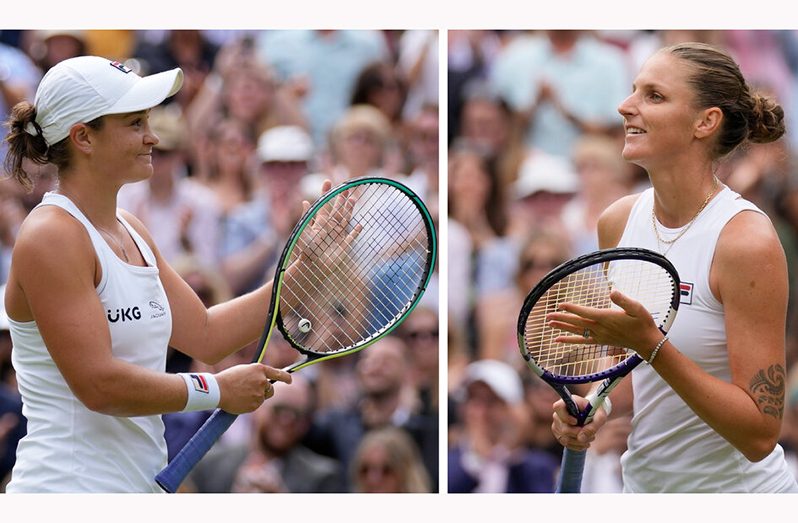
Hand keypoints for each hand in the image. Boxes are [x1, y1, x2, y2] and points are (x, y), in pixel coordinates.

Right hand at [215, 363, 290, 414]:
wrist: (217, 390)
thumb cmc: (228, 379)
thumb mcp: (244, 371)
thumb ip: (256, 375)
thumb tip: (263, 381)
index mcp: (259, 369)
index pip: (278, 374)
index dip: (286, 378)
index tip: (290, 380)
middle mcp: (262, 381)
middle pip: (271, 389)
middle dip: (265, 391)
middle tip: (253, 391)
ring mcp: (259, 394)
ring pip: (262, 398)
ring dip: (255, 397)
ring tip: (241, 394)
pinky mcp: (255, 405)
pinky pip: (255, 405)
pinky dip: (250, 404)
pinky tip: (239, 400)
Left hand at [293, 179, 362, 282]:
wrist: (312, 269)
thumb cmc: (306, 252)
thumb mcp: (303, 233)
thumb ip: (306, 218)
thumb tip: (305, 202)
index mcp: (320, 223)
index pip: (324, 205)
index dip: (326, 193)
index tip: (328, 182)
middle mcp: (329, 228)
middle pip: (337, 210)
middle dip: (341, 199)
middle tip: (346, 187)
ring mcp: (337, 237)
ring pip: (345, 220)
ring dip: (349, 210)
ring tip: (353, 199)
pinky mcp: (343, 246)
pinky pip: (351, 237)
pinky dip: (356, 232)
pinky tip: (360, 226)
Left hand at [545, 289, 662, 358]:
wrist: (647, 342)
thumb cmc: (642, 323)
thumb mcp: (637, 308)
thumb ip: (624, 300)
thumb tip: (613, 291)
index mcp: (606, 318)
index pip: (585, 312)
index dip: (572, 308)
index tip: (560, 304)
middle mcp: (600, 328)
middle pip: (577, 322)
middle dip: (562, 318)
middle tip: (547, 316)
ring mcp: (599, 336)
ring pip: (576, 331)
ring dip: (562, 327)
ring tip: (549, 324)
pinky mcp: (600, 341)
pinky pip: (581, 341)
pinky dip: (569, 340)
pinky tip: (559, 339)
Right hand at [551, 395, 607, 451]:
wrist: (592, 415)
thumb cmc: (596, 412)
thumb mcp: (600, 417)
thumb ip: (593, 426)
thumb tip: (581, 438)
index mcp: (567, 403)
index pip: (558, 407)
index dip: (565, 417)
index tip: (576, 422)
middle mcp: (558, 413)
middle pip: (563, 428)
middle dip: (579, 434)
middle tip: (592, 435)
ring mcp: (557, 424)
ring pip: (564, 438)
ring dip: (580, 442)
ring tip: (591, 438)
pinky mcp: (559, 433)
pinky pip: (565, 443)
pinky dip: (577, 445)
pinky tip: (585, 442)